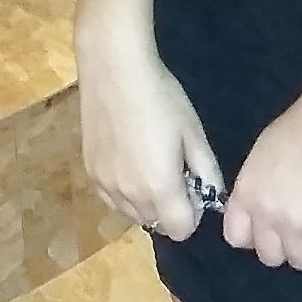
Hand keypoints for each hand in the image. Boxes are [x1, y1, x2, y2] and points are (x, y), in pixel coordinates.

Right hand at [75, 28, 223, 241]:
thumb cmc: (162, 98)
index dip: (192, 213)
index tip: (193, 186)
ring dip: (145, 202)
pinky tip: (129, 161)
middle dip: (169, 208)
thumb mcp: (194, 133)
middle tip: (173, 171)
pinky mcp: (89, 172)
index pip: (181, 230)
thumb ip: (207, 172)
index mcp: (160, 188)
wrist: (115, 70)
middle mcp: (129, 196)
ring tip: (149, 164)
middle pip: (156, 224)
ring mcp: (104, 185)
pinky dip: (124, 192)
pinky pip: (111, 199)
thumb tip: (212, 196)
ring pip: (131, 214)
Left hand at [220, 86, 301, 267]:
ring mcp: (293, 224)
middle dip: (288, 245)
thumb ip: (260, 186)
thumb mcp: (263, 156)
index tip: (274, 228)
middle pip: (270, 257)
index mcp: (245, 193)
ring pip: (301, 261)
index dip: (257, 237)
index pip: (236, 237)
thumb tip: (270, 204)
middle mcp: (264, 213)